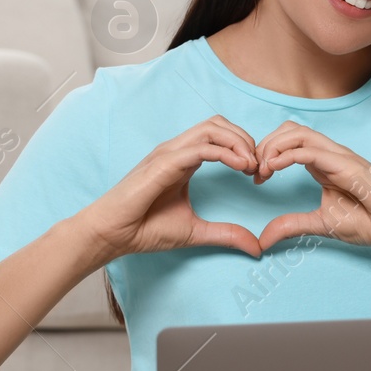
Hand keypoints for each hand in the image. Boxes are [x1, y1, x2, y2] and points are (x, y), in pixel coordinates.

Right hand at [77, 116, 263, 259]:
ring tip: (251, 165)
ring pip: (211, 128)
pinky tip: (240, 167)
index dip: (244, 148)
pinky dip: (225, 153)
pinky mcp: (163, 163)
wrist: (112, 235)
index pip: (219, 136)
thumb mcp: (196, 232)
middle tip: (259, 166)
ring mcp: (169, 154)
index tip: (258, 173)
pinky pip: (200, 148)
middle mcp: (177, 151)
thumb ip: (226, 234)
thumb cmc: (144, 229)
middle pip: (219, 124)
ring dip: (238, 142)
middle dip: (245, 139)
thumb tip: (256, 246)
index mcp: (184, 161)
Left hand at [250, 121, 370, 257]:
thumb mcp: (321, 225)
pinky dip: (287, 156)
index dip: (266, 153)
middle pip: (289, 130)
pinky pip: (311, 151)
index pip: (289, 142)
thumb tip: (263, 239)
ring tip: (261, 170)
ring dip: (272, 147)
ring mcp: (340, 157)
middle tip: (254, 172)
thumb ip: (292, 226)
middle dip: (264, 145)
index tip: (255, 178)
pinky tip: (274, 169)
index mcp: (324, 165)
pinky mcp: (347, 165)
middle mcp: (330, 155)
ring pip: (298, 133)